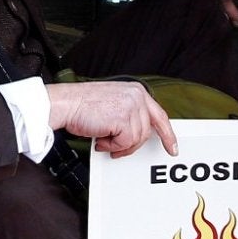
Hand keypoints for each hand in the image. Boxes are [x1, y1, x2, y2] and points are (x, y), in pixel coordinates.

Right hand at [46, 80, 178, 159]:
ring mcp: (132, 107)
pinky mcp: (124, 119)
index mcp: (136, 91)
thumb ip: (130, 113)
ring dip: (118, 145)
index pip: (159, 116)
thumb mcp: (113, 103)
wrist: (66, 103)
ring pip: (136, 139)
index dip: (167, 134)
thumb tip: (138, 132)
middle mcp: (137, 96)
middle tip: (115, 147)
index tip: (171, 147)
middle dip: (131, 145)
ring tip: (103, 138)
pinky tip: (101, 139)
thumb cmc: (83, 105)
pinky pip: (126, 143)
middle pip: (146, 132)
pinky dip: (112, 146)